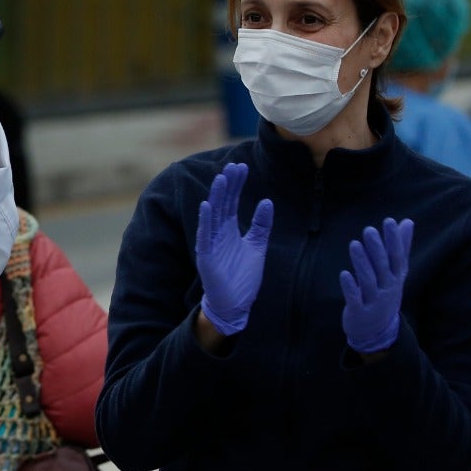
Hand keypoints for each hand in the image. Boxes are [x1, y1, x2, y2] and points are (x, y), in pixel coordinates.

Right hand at [194, 162, 273, 335]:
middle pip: (222, 203)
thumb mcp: (257, 247)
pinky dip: (205, 220)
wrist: (236, 304)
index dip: (236, 184)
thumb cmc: (244, 277)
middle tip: (234, 166)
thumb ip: (260, 225)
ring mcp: (211, 243)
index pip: (231, 201)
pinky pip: (205, 235)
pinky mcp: (206, 256)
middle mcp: (218, 233)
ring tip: (221, 179)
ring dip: (216, 196)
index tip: (241, 166)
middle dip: (227, 184)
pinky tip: (207, 205)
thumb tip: (266, 201)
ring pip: (212, 215)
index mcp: (229, 229)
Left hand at [339, 217, 412, 354]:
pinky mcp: (359, 310)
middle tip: (369, 230)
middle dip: (377, 248)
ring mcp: (374, 300)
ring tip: (354, 244)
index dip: (394, 239)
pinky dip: (350, 286)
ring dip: (362, 263)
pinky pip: (355, 298)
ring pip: (368, 280)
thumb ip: (401, 247)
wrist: (378, 328)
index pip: (397, 255)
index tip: (390, 221)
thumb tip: (407, 221)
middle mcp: (387, 287)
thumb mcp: (396, 272)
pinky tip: (344, 274)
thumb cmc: (386, 292)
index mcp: (396, 276)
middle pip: (383, 266)